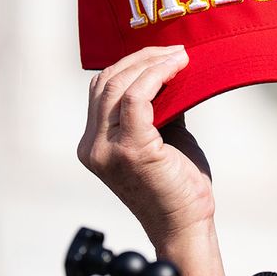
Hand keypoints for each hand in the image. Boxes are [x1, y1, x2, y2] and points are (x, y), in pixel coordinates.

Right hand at [77, 46, 214, 246]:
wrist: (184, 225)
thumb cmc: (178, 186)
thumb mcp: (163, 138)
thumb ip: (159, 108)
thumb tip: (170, 73)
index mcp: (93, 143)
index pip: (101, 90)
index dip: (130, 64)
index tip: (164, 53)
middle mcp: (92, 146)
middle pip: (106, 83)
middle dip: (142, 58)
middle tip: (175, 50)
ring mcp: (106, 149)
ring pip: (118, 86)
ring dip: (152, 64)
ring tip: (180, 56)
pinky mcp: (130, 150)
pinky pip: (136, 99)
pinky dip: (157, 77)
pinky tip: (177, 69)